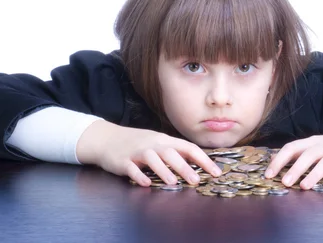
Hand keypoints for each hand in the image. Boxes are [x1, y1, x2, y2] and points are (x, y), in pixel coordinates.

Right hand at [76, 120, 221, 186]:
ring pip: (152, 159)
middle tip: (196, 180)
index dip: (203, 159)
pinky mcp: (122, 161)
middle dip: (184, 166)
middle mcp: (152, 144)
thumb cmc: (137, 143)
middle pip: (170, 153)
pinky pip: (131, 168)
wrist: (106, 138)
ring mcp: (137, 151)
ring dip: (163, 170)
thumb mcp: (157, 144)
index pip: (187, 147)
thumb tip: (198, 164)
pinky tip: (146, 183)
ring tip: (173, 183)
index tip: (216, 172)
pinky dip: (139, 176)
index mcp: (164, 140)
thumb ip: (175, 152)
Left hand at [264, 130, 322, 189]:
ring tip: (304, 186)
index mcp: (312, 142)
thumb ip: (298, 154)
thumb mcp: (316, 147)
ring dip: (314, 174)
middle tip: (284, 182)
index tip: (269, 174)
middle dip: (295, 168)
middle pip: (308, 155)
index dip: (279, 160)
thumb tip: (274, 162)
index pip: (292, 148)